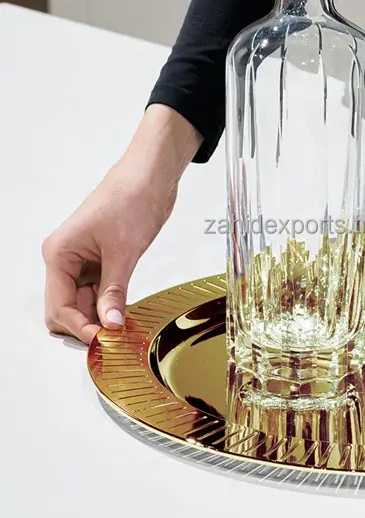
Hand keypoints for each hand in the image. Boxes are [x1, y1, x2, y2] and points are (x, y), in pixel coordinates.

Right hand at [42, 105, 201, 343]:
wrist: (151, 176)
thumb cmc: (131, 199)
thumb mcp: (124, 252)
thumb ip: (114, 291)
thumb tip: (109, 323)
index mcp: (59, 254)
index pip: (59, 306)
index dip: (80, 327)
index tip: (104, 342)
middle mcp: (65, 259)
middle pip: (67, 308)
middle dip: (87, 325)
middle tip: (114, 340)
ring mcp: (84, 260)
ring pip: (84, 302)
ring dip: (101, 317)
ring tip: (123, 330)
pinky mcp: (103, 259)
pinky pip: (100, 291)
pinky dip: (111, 304)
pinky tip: (125, 313)